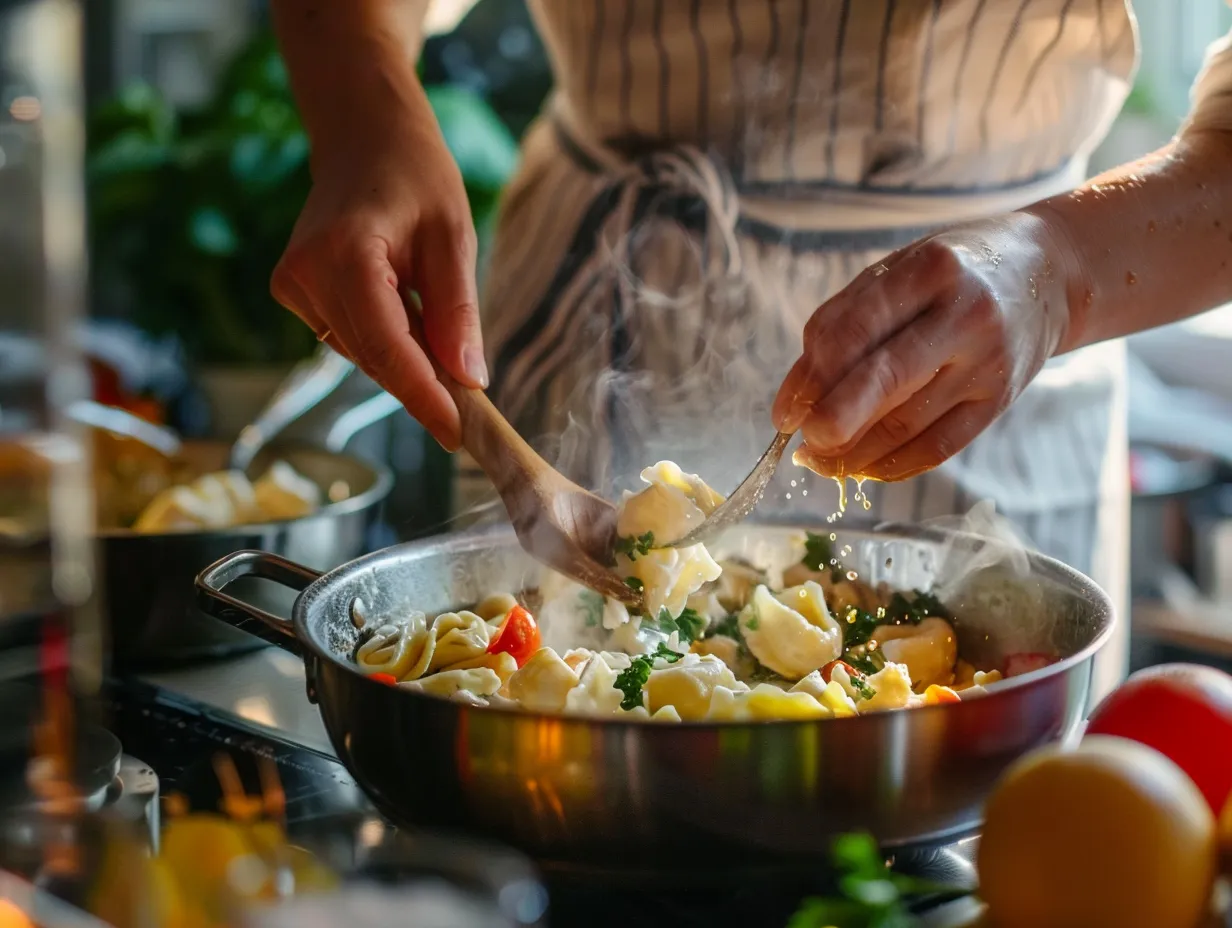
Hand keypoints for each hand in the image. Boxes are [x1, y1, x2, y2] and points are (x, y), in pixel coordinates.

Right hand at [271, 82, 482, 449]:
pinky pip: (349, 338)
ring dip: (406, 359)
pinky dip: (385, 341)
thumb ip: (458, 312)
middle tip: (472, 405)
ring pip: (363, 354)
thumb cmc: (416, 178)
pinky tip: (403, 309)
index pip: (387, 349)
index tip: (459, 435)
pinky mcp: (292, 293)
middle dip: (424, 384)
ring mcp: (292, 286)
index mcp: (345, 255)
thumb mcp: (453, 239)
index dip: (424, 397)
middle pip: (375, 359)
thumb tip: (469, 380)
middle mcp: (306, 275)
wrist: (363, 138)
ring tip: (436, 327)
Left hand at [772, 212, 1076, 480]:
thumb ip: (842, 324)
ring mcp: (988, 361)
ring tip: (821, 458)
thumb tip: (797, 396)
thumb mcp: (897, 272)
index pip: (857, 328)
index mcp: (928, 270)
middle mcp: (964, 314)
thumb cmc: (948, 275)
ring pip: (909, 423)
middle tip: (806, 444)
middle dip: (837, 419)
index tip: (784, 413)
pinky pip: (940, 448)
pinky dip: (893, 465)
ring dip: (855, 452)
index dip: (813, 376)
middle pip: (888, 378)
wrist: (1050, 273)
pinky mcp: (1001, 400)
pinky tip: (861, 467)